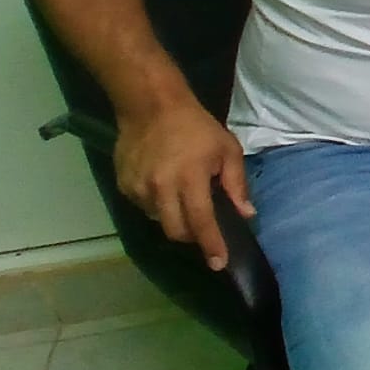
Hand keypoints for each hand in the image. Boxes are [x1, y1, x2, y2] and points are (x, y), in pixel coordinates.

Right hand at [113, 101, 253, 271]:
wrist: (151, 105)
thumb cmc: (196, 126)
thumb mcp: (227, 149)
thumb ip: (237, 184)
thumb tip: (246, 213)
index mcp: (190, 179)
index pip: (201, 222)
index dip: (211, 245)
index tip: (219, 264)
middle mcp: (160, 188)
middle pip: (176, 230)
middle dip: (192, 237)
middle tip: (204, 229)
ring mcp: (138, 188)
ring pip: (158, 220)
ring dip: (174, 218)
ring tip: (183, 197)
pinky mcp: (124, 185)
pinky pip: (144, 207)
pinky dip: (157, 205)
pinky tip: (165, 187)